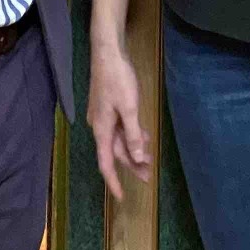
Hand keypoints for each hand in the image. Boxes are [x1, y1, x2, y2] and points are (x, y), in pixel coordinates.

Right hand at [87, 44, 152, 201]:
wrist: (107, 52)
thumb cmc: (118, 79)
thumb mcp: (129, 108)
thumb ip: (133, 134)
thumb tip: (137, 157)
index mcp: (101, 129)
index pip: (106, 163)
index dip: (113, 182)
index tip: (121, 197)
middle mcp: (99, 126)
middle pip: (115, 153)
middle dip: (131, 165)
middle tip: (149, 176)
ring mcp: (102, 116)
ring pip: (118, 140)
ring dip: (133, 149)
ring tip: (150, 158)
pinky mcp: (108, 106)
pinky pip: (119, 127)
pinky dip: (131, 134)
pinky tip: (143, 135)